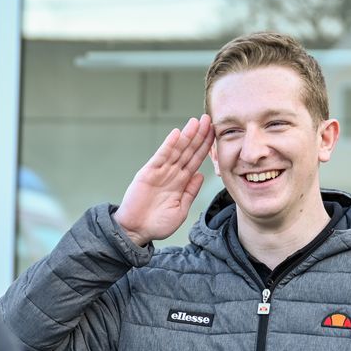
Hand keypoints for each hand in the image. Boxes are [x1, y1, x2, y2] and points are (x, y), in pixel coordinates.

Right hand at [113, 114, 213, 246]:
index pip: (196, 160)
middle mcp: (172, 174)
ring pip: (176, 150)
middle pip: (188, 150)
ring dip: (186, 135)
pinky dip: (168, 145)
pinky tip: (176, 133)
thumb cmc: (158, 224)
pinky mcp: (148, 173)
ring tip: (196, 122)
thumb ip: (190, 192)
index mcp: (181, 182)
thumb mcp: (181, 210)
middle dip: (198, 135)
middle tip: (208, 119)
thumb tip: (201, 175)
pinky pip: (161, 156)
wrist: (136, 231)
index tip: (215, 133)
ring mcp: (160, 172)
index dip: (205, 146)